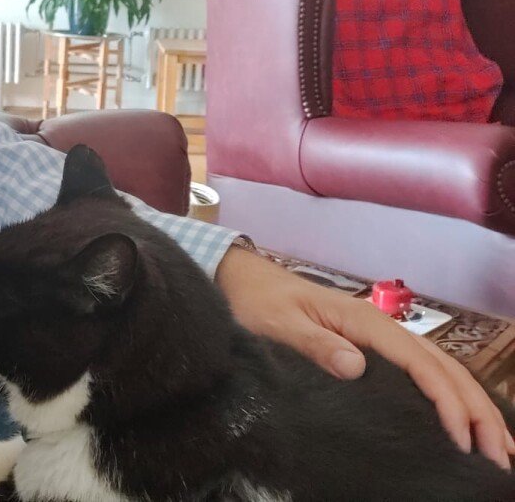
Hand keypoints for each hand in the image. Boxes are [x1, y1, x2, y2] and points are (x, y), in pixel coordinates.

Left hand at [215, 245, 514, 469]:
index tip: (461, 437)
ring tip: (498, 444)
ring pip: (439, 368)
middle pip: (442, 366)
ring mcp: (378, 335)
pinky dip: (450, 394)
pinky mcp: (372, 344)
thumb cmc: (257, 301)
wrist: (242, 278)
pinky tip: (462, 418)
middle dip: (475, 408)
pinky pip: (423, 370)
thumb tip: (357, 366)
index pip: (418, 362)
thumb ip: (315, 344)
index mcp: (362, 321)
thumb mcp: (279, 323)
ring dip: (472, 403)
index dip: (445, 399)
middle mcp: (378, 326)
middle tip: (500, 453)